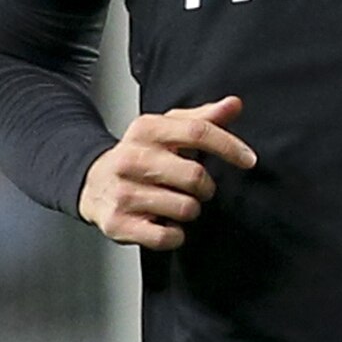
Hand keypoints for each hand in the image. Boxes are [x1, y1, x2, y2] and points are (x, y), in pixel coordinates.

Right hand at [78, 95, 256, 250]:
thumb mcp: (167, 130)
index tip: (249, 160)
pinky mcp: (118, 223)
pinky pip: (168, 236)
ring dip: (190, 210)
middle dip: (206, 187)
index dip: (229, 146)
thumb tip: (234, 104)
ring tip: (174, 202)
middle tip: (197, 187)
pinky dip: (175, 234)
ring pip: (186, 208)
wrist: (92, 182)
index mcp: (147, 129)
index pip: (198, 132)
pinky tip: (164, 221)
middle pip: (195, 176)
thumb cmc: (140, 155)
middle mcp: (132, 158)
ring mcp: (123, 192)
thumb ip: (203, 118)